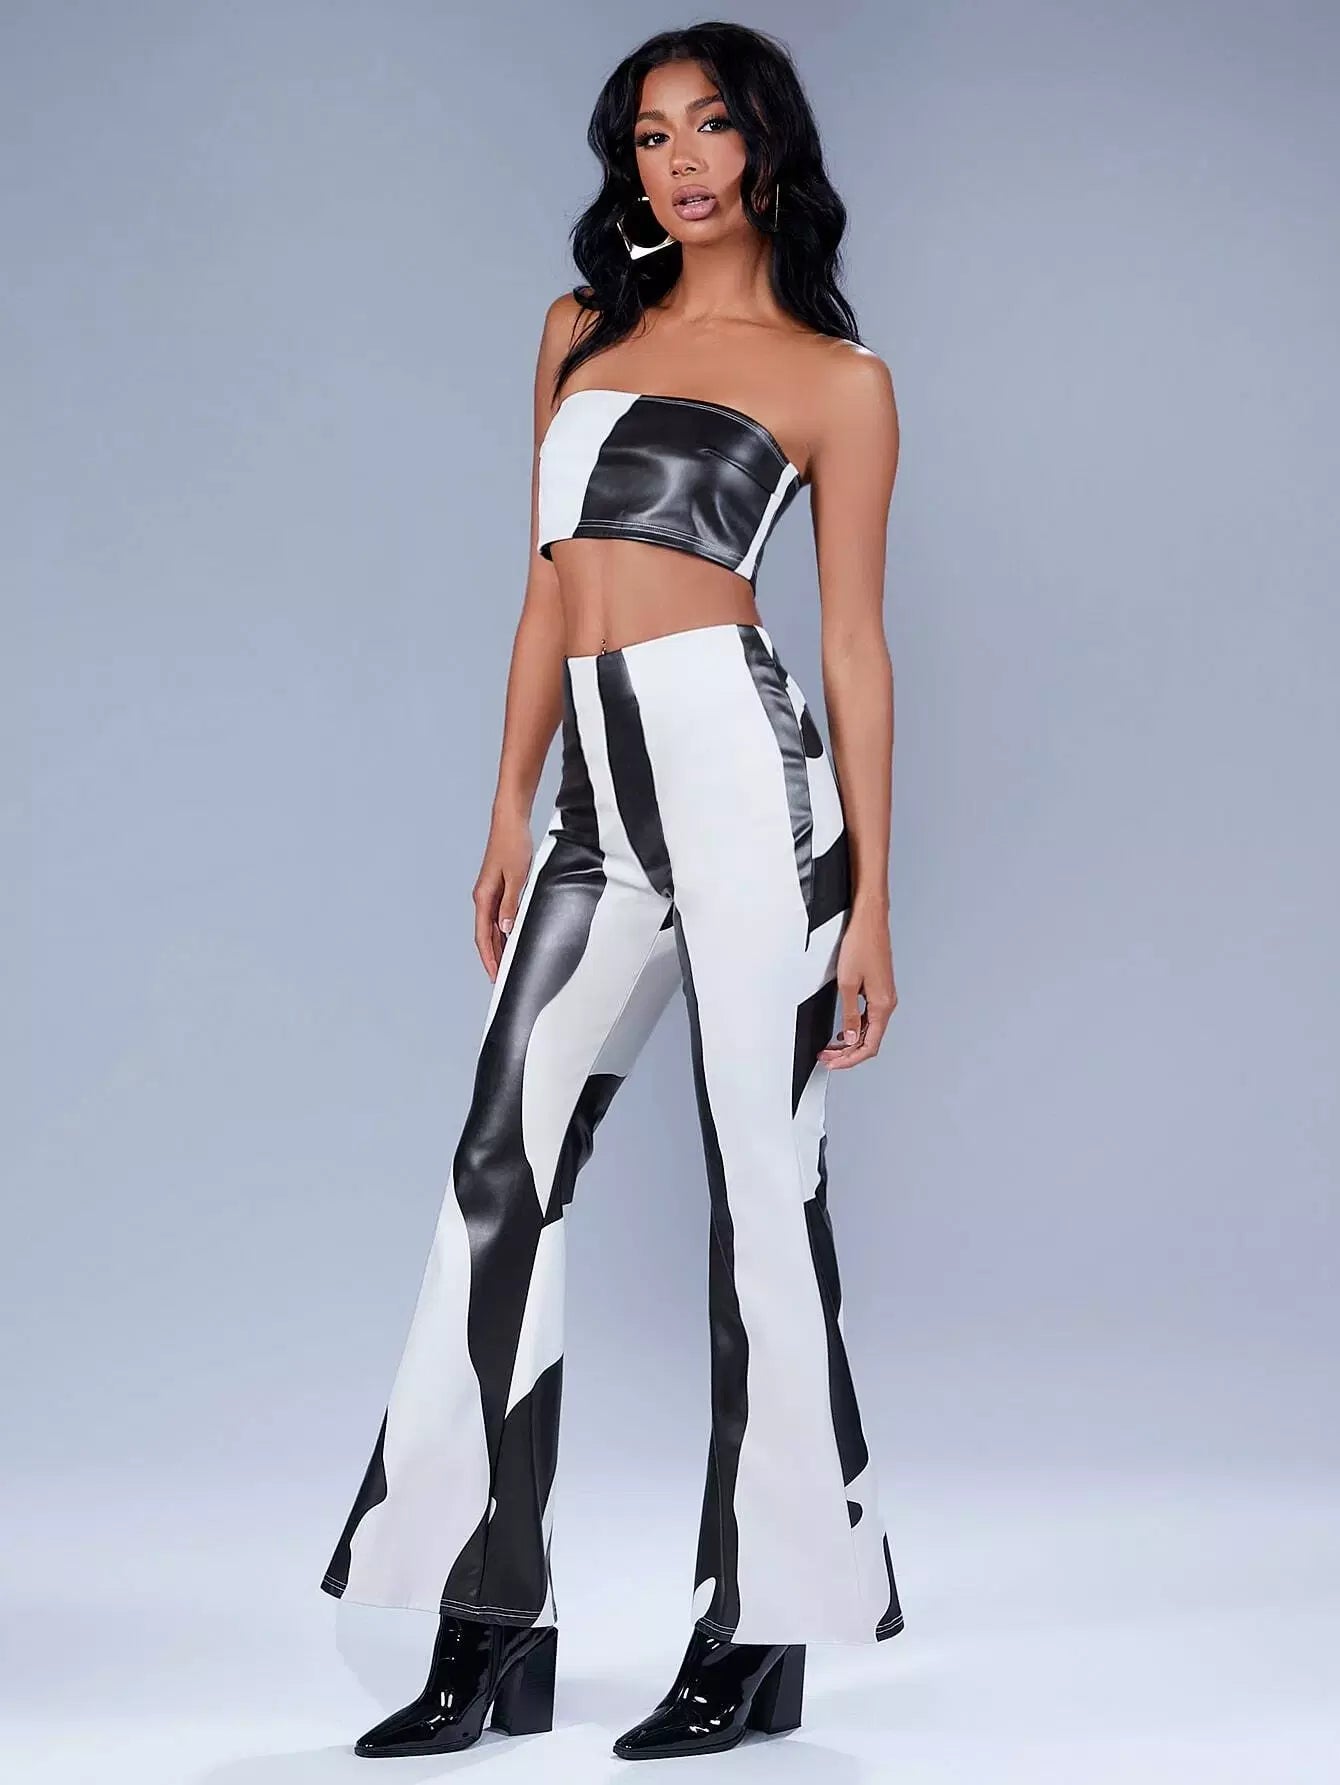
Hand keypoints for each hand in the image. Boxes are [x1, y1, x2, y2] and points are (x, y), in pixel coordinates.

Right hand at [473, 812, 532, 980]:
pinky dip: (502, 930)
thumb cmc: (512, 844)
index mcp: (483, 897)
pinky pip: (497, 916)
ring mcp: (489, 892)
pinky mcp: (497, 887)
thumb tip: (505, 929)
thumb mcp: (516, 876)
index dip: (489, 958)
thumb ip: (510, 904)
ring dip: (497, 945)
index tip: (495, 976)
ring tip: (506, 963)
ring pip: (491, 927)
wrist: (510, 821)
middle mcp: (483, 897)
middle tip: (501, 977)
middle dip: (492, 957)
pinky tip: (510, 937)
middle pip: (485, 935)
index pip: (483, 936)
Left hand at [816, 903, 896, 1069]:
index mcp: (883, 1005)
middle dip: (848, 1054)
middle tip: (827, 1059)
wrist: (869, 920)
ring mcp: (884, 996)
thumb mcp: (847, 984)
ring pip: (869, 1030)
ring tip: (831, 1048)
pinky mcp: (879, 988)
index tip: (833, 1064)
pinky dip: (856, 1028)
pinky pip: (869, 1017)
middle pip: (870, 1040)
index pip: (869, 1045)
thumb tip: (851, 1039)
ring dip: (851, 1042)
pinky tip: (843, 1031)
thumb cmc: (860, 944)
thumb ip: (849, 1015)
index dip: (850, 1060)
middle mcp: (887, 1003)